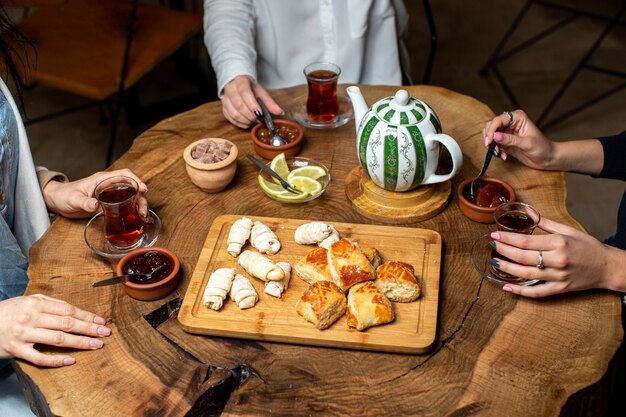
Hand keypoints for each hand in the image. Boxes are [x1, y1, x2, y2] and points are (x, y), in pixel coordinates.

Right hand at [0, 294, 110, 366]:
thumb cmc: (9, 311)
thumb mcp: (29, 301)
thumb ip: (51, 304)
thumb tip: (76, 310)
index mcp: (36, 303)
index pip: (68, 310)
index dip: (87, 315)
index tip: (101, 321)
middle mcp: (31, 317)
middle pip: (67, 323)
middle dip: (89, 328)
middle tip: (105, 333)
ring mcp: (24, 334)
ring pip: (58, 339)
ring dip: (80, 343)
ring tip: (96, 345)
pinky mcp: (17, 350)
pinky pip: (40, 358)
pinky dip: (57, 360)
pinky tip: (71, 360)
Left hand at [42, 168, 150, 220]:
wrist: (58, 201)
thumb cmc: (64, 195)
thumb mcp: (73, 199)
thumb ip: (84, 202)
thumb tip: (95, 205)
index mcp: (102, 179)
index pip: (124, 175)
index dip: (136, 180)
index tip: (143, 189)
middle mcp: (109, 185)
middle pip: (132, 187)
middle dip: (141, 198)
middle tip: (143, 212)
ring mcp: (110, 195)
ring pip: (131, 197)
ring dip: (139, 205)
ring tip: (143, 217)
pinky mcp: (110, 204)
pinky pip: (125, 205)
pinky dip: (134, 211)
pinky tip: (139, 219)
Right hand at [221, 75, 283, 127]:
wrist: (237, 83)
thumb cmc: (250, 88)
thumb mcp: (261, 91)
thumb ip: (269, 102)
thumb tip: (280, 112)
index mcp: (240, 82)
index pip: (245, 93)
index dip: (252, 105)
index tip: (260, 113)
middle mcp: (230, 89)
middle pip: (238, 105)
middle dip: (250, 115)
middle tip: (258, 119)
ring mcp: (225, 99)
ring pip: (233, 113)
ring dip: (245, 120)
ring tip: (253, 121)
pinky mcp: (223, 107)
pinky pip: (229, 118)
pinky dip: (239, 123)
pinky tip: (246, 123)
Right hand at [482, 109, 555, 169]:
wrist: (547, 158)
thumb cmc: (542, 148)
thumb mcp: (526, 143)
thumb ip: (510, 140)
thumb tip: (495, 136)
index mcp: (518, 118)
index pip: (498, 120)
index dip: (492, 130)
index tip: (490, 141)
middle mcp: (511, 123)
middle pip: (491, 126)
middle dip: (489, 137)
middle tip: (490, 148)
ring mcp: (507, 132)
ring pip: (490, 135)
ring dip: (491, 145)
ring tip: (499, 153)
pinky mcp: (505, 141)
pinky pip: (494, 144)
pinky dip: (495, 150)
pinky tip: (503, 156)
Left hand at [489, 217, 624, 296]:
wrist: (607, 266)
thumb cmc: (587, 246)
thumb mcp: (568, 230)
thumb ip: (545, 222)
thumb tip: (528, 211)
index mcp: (558, 243)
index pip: (526, 241)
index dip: (507, 238)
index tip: (494, 235)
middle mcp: (557, 260)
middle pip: (522, 257)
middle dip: (503, 251)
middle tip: (492, 246)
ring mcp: (558, 277)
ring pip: (526, 274)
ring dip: (507, 269)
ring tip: (495, 263)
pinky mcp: (560, 289)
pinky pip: (536, 292)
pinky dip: (520, 291)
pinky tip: (506, 287)